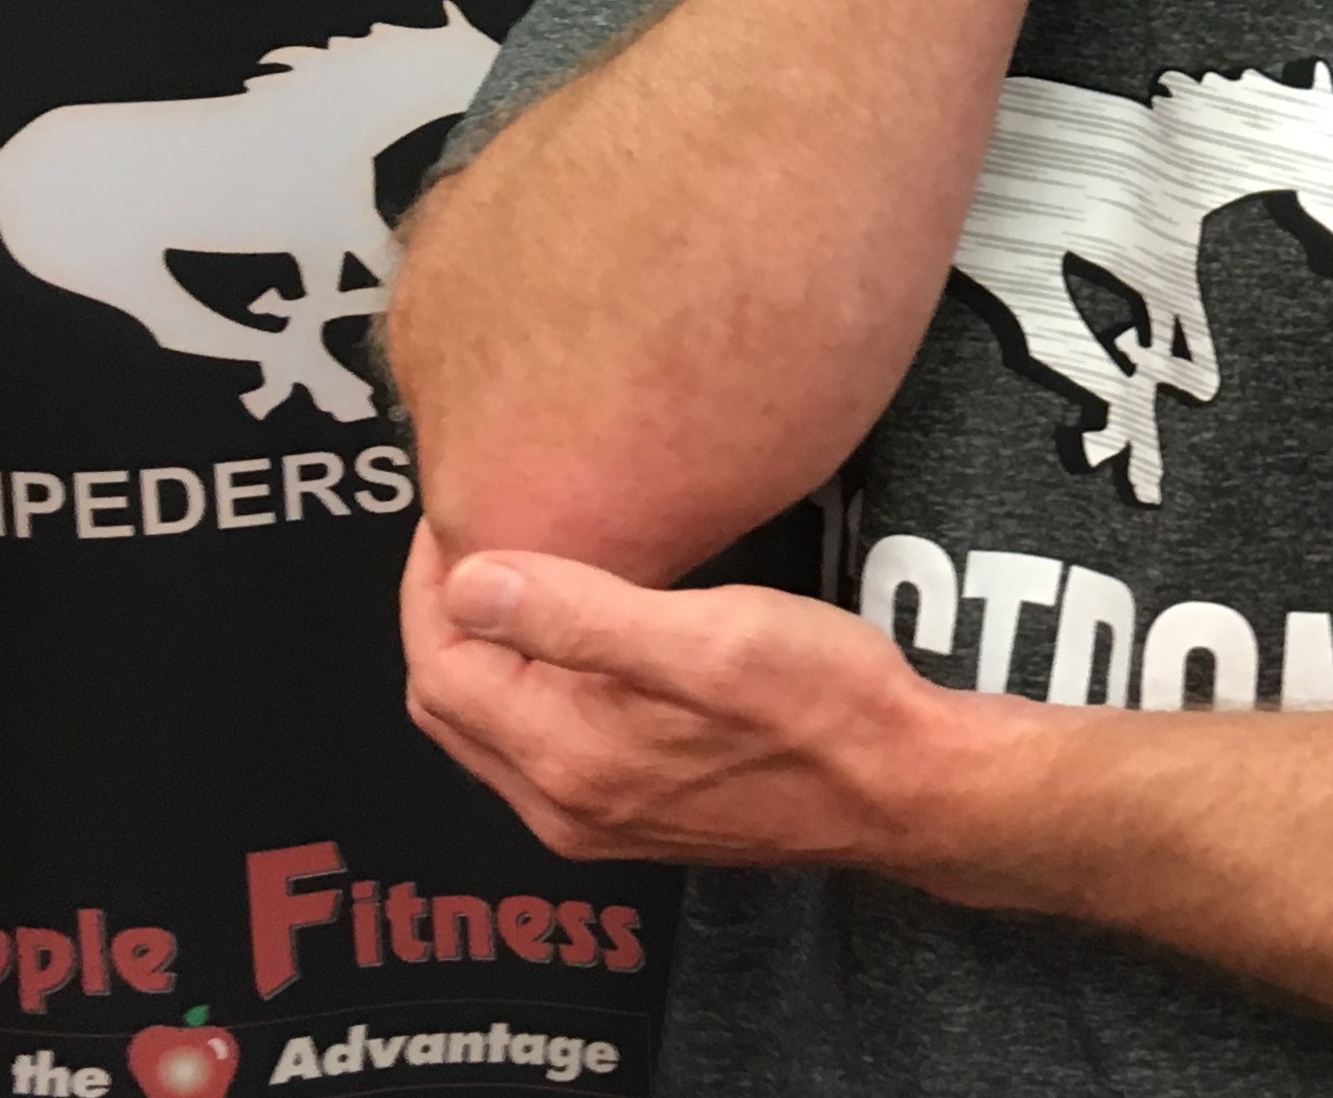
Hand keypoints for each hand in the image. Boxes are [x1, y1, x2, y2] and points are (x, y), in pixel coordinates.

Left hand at [397, 522, 956, 866]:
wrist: (901, 785)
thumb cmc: (821, 702)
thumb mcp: (709, 637)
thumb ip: (580, 616)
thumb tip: (469, 582)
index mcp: (568, 756)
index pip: (441, 668)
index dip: (431, 585)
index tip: (452, 513)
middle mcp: (563, 805)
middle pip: (450, 705)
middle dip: (444, 615)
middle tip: (471, 533)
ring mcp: (597, 818)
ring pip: (490, 728)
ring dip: (483, 651)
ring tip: (514, 571)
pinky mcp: (632, 814)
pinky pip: (537, 747)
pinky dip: (524, 685)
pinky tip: (570, 635)